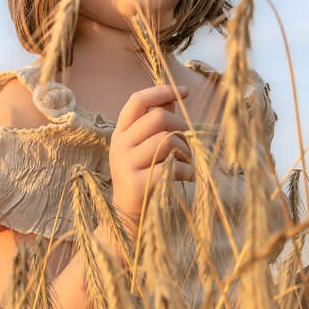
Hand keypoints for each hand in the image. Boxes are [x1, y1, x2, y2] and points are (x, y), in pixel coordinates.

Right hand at [109, 84, 195, 226]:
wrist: (128, 217)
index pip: (137, 100)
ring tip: (187, 163)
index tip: (184, 91)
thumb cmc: (142, 175)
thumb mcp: (144, 146)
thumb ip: (157, 121)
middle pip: (158, 118)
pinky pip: (172, 167)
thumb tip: (174, 95)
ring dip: (186, 152)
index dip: (161, 91)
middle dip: (181, 128)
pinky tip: (189, 177)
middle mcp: (119, 145)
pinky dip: (188, 171)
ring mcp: (126, 165)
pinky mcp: (137, 184)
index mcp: (120, 132)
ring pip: (168, 141)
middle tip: (187, 144)